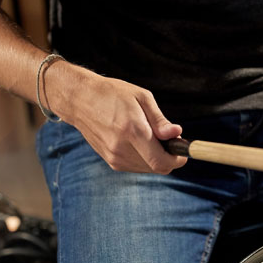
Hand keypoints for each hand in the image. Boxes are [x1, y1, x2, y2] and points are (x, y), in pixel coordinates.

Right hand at [64, 72, 187, 173]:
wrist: (79, 100)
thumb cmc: (113, 94)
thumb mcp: (141, 98)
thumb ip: (160, 120)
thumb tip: (177, 134)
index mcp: (132, 131)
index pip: (161, 161)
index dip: (177, 160)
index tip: (183, 151)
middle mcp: (122, 148)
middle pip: (157, 168)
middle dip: (169, 157)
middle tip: (168, 139)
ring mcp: (114, 157)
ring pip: (148, 168)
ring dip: (156, 157)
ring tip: (150, 136)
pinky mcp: (111, 161)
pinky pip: (137, 166)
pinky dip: (144, 158)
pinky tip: (138, 141)